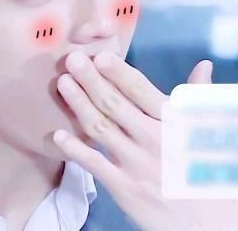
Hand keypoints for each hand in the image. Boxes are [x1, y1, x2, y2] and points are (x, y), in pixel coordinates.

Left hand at [52, 51, 237, 230]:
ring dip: (79, 104)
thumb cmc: (208, 169)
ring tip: (63, 83)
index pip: (141, 90)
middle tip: (71, 60)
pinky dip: (75, 150)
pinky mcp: (125, 188)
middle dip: (91, 80)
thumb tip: (203, 65)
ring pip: (101, 127)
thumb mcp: (208, 131)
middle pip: (115, 104)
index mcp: (175, 122)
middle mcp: (153, 139)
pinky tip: (58, 135)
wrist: (213, 224)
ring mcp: (137, 164)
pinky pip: (95, 165)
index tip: (99, 56)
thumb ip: (198, 97)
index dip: (118, 72)